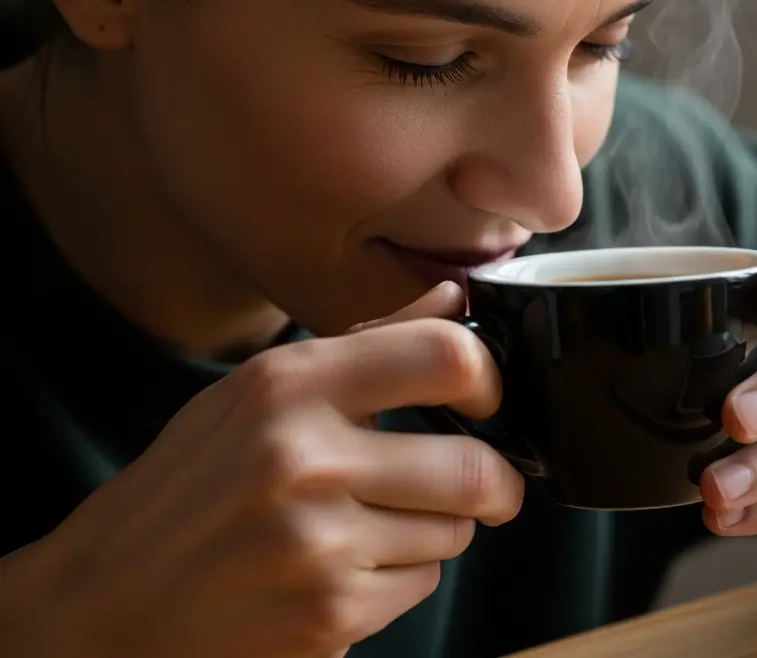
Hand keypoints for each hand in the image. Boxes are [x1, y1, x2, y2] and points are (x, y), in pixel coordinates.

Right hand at [14, 283, 521, 656]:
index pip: (445, 356)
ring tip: (375, 527)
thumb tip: (456, 296)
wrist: (106, 599)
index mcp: (287, 385)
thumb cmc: (191, 486)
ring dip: (437, 530)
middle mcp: (301, 460)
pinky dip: (401, 579)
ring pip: (453, 532)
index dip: (490, 380)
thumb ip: (368, 344)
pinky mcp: (329, 615)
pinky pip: (421, 585)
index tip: (486, 401)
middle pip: (473, 467)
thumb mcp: (258, 393)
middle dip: (495, 483)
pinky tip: (344, 570)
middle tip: (486, 486)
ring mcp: (315, 544)